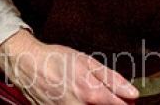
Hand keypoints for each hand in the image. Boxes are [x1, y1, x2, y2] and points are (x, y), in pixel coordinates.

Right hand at [0, 30, 138, 104]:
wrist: (26, 63)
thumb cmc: (55, 59)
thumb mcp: (86, 61)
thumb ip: (112, 79)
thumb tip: (133, 93)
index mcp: (90, 92)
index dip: (126, 102)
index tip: (126, 98)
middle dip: (110, 103)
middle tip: (104, 95)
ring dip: (93, 104)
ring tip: (86, 95)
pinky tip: (74, 97)